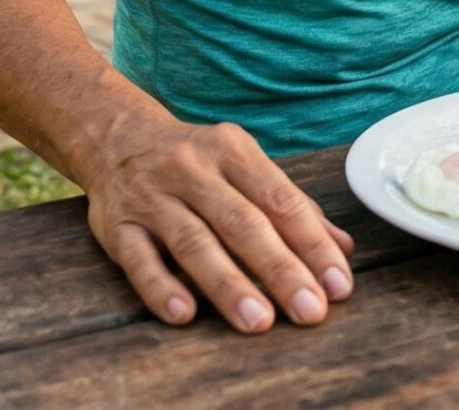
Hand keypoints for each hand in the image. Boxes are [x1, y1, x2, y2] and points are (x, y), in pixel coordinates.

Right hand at [82, 107, 354, 332]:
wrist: (114, 137)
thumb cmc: (195, 161)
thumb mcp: (243, 165)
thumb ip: (291, 205)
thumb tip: (343, 248)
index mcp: (232, 151)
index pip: (280, 200)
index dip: (313, 244)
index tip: (339, 285)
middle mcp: (192, 169)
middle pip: (241, 223)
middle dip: (280, 268)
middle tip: (310, 310)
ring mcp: (151, 197)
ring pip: (193, 242)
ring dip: (227, 284)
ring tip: (258, 321)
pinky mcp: (115, 226)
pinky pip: (139, 259)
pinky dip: (161, 287)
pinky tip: (184, 314)